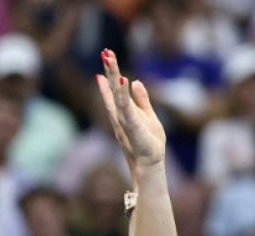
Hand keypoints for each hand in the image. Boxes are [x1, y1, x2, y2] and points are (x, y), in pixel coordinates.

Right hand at [96, 49, 165, 176]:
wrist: (150, 164)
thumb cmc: (150, 143)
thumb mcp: (149, 116)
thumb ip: (142, 100)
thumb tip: (135, 81)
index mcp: (124, 111)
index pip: (115, 89)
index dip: (110, 72)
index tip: (106, 56)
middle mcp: (119, 114)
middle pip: (112, 88)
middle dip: (109, 69)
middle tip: (105, 51)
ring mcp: (123, 119)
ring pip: (116, 94)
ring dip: (113, 76)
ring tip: (109, 59)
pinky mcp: (131, 125)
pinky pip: (126, 107)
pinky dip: (123, 94)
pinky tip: (123, 80)